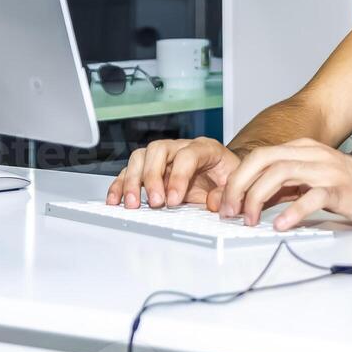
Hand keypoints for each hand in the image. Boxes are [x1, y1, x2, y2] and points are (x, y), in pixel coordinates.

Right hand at [106, 137, 240, 209]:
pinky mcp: (149, 168)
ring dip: (133, 181)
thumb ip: (226, 193)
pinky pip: (129, 171)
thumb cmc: (228, 177)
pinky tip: (116, 200)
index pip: (187, 155)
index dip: (179, 177)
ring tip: (133, 204)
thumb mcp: (235, 184)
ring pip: (140, 157)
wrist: (224, 174)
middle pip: (158, 150)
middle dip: (152, 177)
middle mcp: (181, 147)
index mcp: (205, 148)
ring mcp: (163, 157)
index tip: (174, 200)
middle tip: (155, 202)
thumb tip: (212, 202)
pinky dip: (120, 185)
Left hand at [219, 138, 351, 230]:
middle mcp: (314, 154)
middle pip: (264, 160)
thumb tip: (254, 198)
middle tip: (230, 211)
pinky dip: (293, 211)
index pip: (260, 156)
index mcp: (304, 149)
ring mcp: (328, 170)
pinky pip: (312, 197)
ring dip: (258, 198)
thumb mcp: (314, 180)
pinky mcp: (342, 189)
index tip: (226, 203)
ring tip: (250, 221)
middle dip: (239, 185)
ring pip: (281, 174)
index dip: (237, 179)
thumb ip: (287, 185)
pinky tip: (281, 225)